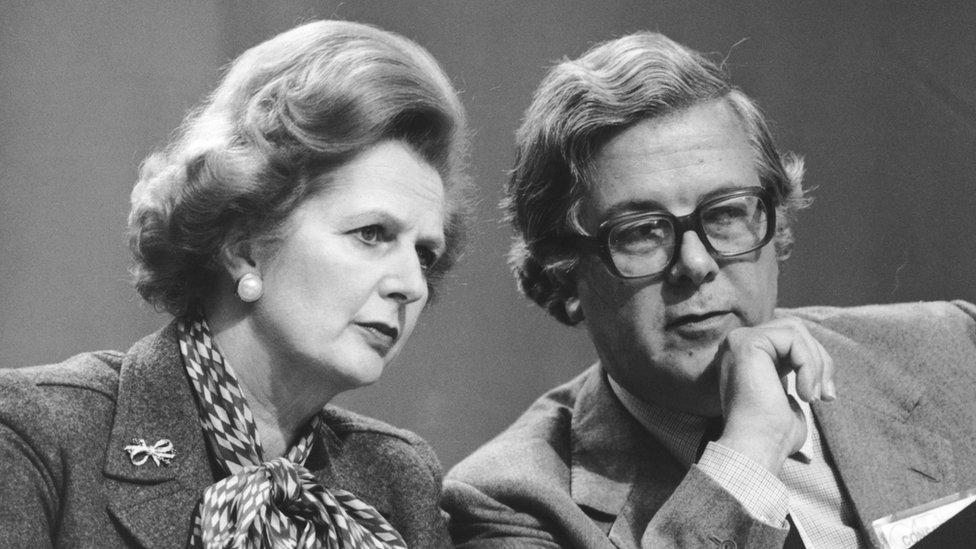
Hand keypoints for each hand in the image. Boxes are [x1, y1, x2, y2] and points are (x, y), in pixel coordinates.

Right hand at [715, 316, 834, 474]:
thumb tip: (817, 369)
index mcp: (746, 358)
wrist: (756, 447)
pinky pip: (793, 338)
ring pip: (795, 330)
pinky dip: (808, 365)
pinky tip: (804, 394)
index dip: (814, 363)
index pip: (789, 341)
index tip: (825, 397)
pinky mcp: (747, 343)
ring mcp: (739, 341)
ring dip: (816, 363)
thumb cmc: (772, 434)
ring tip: (814, 395)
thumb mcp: (790, 398)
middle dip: (819, 360)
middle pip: (794, 330)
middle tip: (827, 395)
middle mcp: (737, 345)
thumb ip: (796, 376)